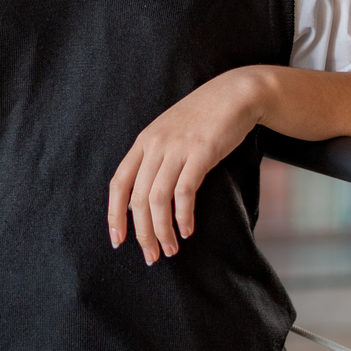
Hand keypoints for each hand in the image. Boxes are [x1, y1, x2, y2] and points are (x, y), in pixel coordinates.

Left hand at [108, 67, 269, 263]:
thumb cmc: (204, 117)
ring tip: (170, 250)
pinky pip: (184, 192)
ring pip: (157, 200)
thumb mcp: (171, 133)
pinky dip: (183, 216)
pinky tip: (188, 230)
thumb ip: (156, 158)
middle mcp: (155, 145)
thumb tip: (146, 196)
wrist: (236, 93)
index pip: (118, 183)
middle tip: (151, 256)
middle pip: (137, 198)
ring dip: (162, 231)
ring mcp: (177, 148)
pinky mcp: (201, 153)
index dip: (114, 215)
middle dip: (142, 233)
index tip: (117, 241)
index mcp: (143, 142)